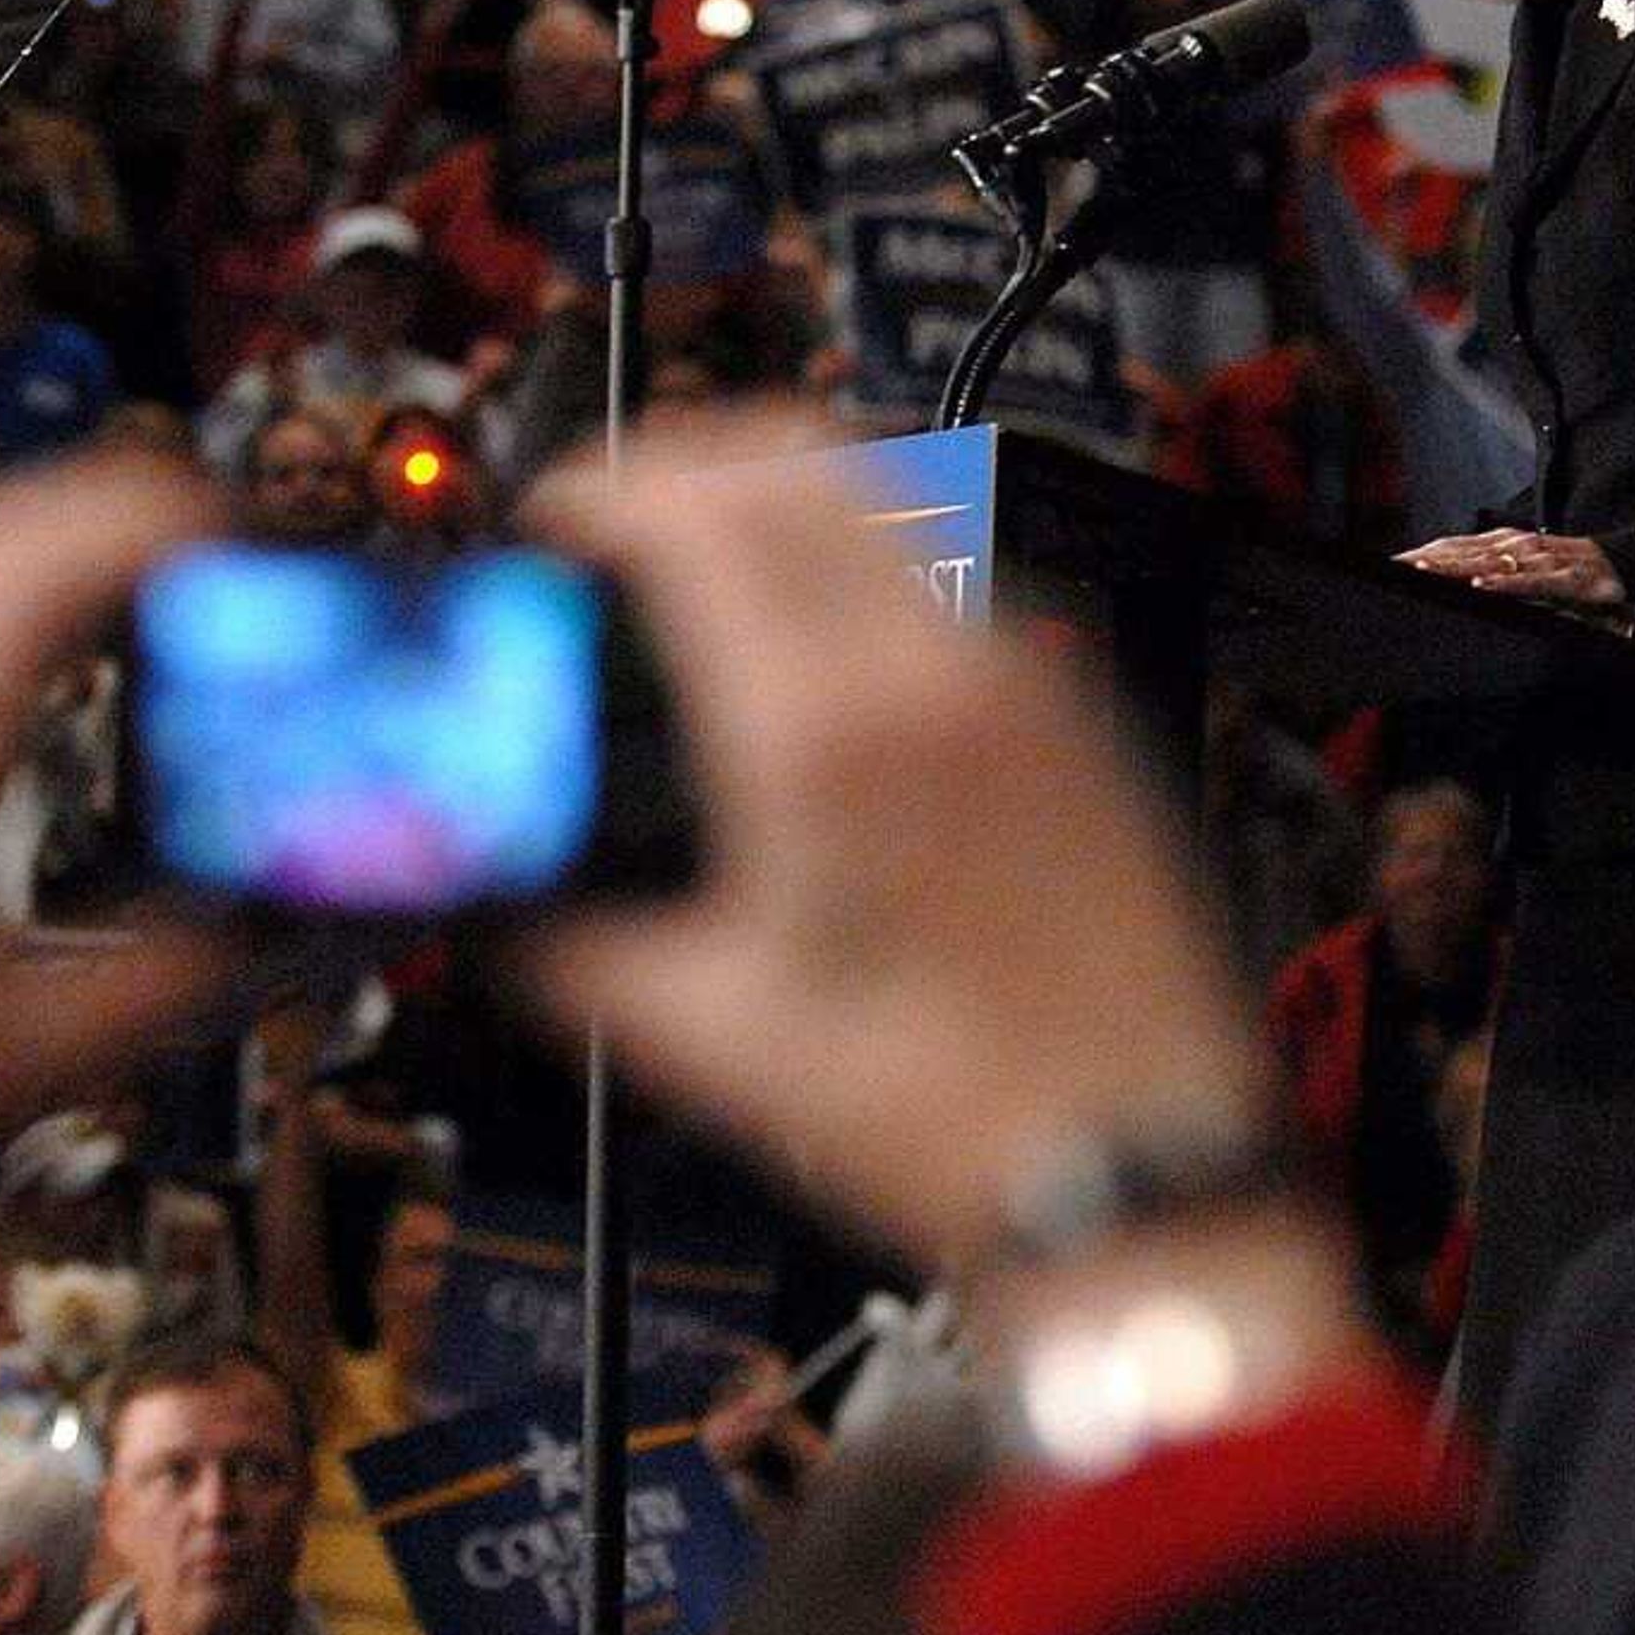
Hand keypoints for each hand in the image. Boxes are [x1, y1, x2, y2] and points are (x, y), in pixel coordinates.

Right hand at [517, 416, 1271, 1261]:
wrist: (1138, 1174)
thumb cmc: (953, 1122)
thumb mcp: (712, 1041)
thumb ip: (572, 957)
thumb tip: (497, 916)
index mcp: (828, 737)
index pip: (699, 515)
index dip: (604, 487)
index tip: (557, 515)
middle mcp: (938, 677)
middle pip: (797, 459)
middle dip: (685, 461)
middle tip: (618, 516)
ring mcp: (1026, 686)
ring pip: (887, 506)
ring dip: (780, 500)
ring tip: (710, 569)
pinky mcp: (1079, 721)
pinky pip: (952, 585)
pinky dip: (863, 571)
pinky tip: (824, 662)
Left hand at [1398, 526, 1627, 612]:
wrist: (1621, 564)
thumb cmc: (1568, 568)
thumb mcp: (1524, 570)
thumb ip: (1491, 572)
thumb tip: (1456, 581)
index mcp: (1503, 543)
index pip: (1453, 545)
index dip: (1422, 552)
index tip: (1390, 562)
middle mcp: (1515, 545)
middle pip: (1462, 551)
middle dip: (1427, 558)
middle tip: (1393, 566)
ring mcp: (1538, 559)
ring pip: (1489, 563)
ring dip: (1455, 566)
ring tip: (1423, 571)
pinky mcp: (1562, 577)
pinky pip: (1528, 581)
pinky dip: (1503, 583)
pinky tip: (1480, 586)